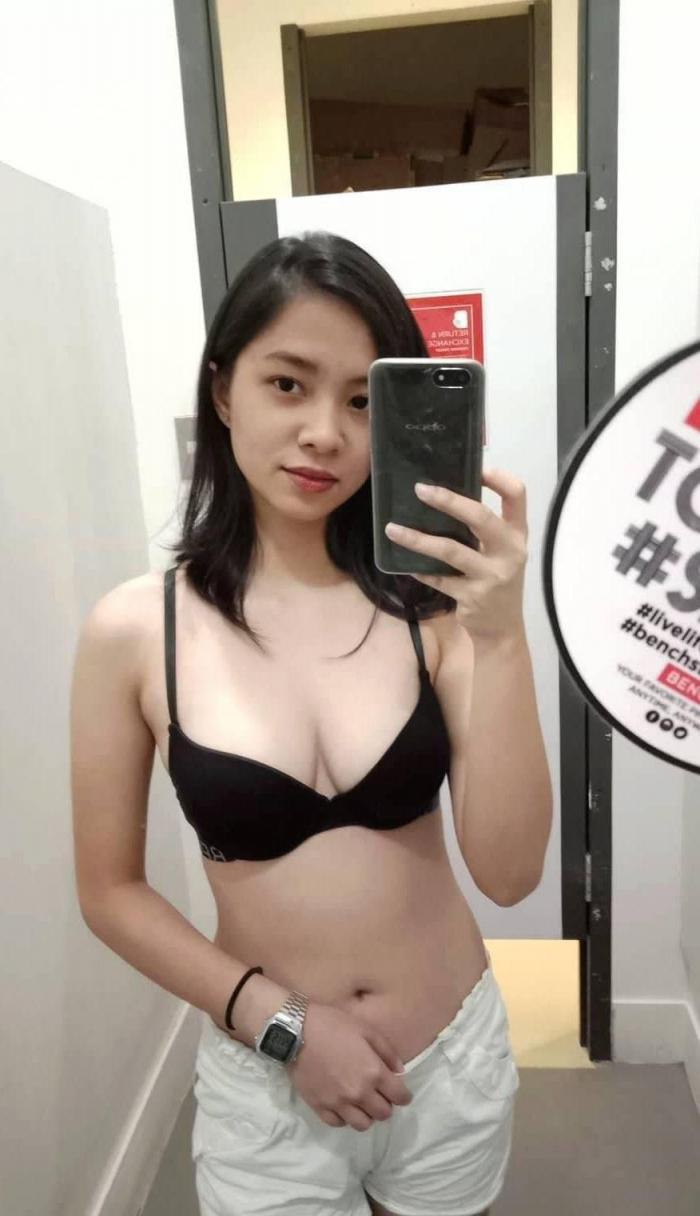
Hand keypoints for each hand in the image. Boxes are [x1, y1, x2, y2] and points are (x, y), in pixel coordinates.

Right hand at [287, 1001, 412, 1131]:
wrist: (296, 1031)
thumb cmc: (333, 1025)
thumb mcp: (366, 1029)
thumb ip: (387, 1051)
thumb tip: (399, 1071)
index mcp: (374, 1073)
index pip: (399, 1097)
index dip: (404, 1096)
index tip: (401, 1092)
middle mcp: (359, 1093)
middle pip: (383, 1114)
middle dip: (386, 1105)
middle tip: (380, 1095)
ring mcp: (338, 1103)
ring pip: (362, 1125)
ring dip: (367, 1115)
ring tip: (362, 1102)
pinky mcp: (320, 1107)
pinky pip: (338, 1124)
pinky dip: (344, 1118)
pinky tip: (343, 1105)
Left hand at [384, 468, 528, 642]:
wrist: (502, 628)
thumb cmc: (496, 579)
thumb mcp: (501, 552)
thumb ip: (484, 528)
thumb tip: (443, 495)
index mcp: (518, 534)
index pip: (517, 495)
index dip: (499, 478)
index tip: (477, 468)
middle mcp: (510, 552)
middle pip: (481, 518)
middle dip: (449, 501)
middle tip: (420, 489)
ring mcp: (492, 576)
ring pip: (451, 550)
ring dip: (418, 539)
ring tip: (392, 529)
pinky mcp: (472, 596)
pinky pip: (438, 578)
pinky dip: (419, 569)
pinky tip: (403, 563)